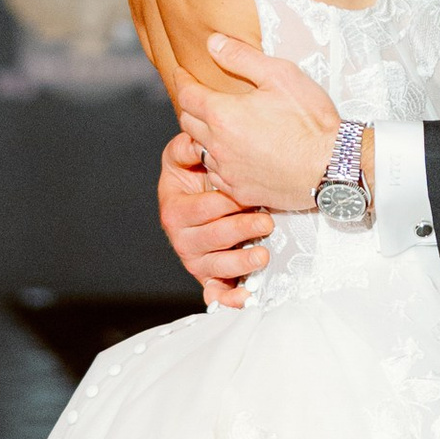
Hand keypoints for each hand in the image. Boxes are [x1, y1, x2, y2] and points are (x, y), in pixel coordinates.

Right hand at [158, 130, 273, 307]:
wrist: (197, 193)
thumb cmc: (194, 174)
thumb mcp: (184, 154)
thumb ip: (188, 145)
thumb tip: (197, 139)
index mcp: (174, 208)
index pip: (201, 209)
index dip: (226, 203)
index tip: (247, 195)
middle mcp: (182, 237)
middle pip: (212, 238)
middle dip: (240, 230)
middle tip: (265, 222)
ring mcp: (196, 259)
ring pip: (217, 267)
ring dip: (241, 262)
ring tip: (262, 254)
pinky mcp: (209, 277)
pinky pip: (216, 293)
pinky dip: (231, 299)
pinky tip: (246, 296)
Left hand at [175, 33, 341, 215]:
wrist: (333, 167)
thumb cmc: (310, 122)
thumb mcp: (280, 76)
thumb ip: (241, 57)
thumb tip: (213, 43)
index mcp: (223, 115)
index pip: (187, 94)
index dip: (182, 80)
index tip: (181, 74)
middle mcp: (218, 146)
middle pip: (188, 122)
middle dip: (191, 106)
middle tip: (200, 97)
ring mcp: (228, 172)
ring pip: (200, 150)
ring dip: (203, 136)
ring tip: (217, 126)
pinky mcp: (241, 191)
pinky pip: (216, 175)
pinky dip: (218, 162)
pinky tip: (232, 155)